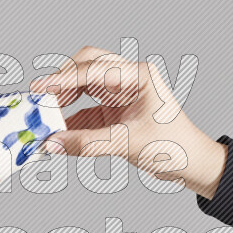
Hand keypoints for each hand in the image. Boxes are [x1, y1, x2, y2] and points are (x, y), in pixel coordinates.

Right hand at [29, 46, 226, 198]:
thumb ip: (88, 143)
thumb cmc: (175, 147)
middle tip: (39, 98)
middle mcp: (128, 79)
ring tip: (44, 115)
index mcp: (138, 76)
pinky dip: (71, 120)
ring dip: (63, 100)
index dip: (63, 79)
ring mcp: (121, 94)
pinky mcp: (115, 112)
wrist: (193, 165)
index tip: (39, 89)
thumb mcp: (128, 143)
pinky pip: (86, 110)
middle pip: (86, 67)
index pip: (93, 69)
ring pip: (83, 86)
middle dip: (61, 82)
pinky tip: (57, 133)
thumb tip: (52, 144)